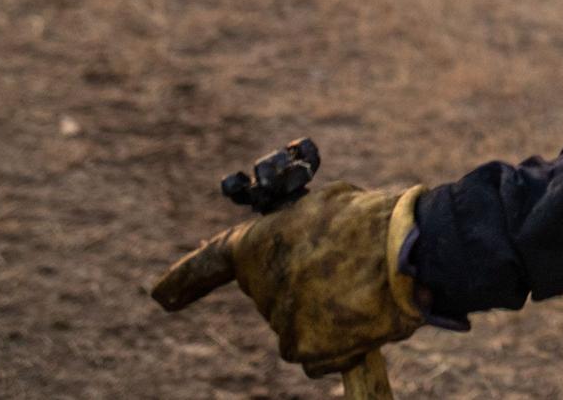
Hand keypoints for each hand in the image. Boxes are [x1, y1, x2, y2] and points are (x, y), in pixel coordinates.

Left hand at [151, 183, 425, 377]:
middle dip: (307, 285)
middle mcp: (258, 288)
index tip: (160, 296)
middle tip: (347, 266)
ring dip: (329, 312)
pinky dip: (340, 342)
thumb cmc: (370, 220)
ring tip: (366, 285)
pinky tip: (364, 316)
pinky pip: (319, 355)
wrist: (402, 251)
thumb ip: (304, 229)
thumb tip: (309, 248)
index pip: (207, 264)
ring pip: (302, 325)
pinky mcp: (306, 352)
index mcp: (255, 245)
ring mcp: (280, 323)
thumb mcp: (328, 207)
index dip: (183, 280)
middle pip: (277, 295)